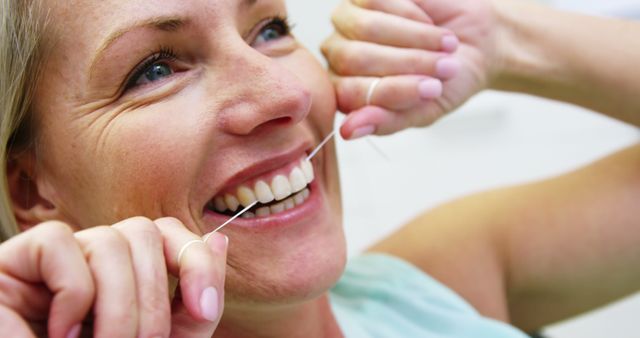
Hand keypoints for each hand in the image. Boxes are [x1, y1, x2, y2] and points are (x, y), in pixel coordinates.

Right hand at [0, 217, 227, 337]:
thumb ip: (194, 305)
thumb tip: (220, 242)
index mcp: (126, 270)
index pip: (167, 231)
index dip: (194, 260)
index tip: (204, 309)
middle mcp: (92, 255)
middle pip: (143, 232)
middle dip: (153, 299)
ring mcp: (54, 257)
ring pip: (108, 240)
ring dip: (118, 305)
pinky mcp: (14, 261)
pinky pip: (59, 243)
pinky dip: (74, 293)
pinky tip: (60, 333)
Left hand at [322, 0, 498, 138]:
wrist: (478, 44)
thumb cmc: (446, 82)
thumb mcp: (423, 110)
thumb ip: (386, 122)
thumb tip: (349, 132)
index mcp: (345, 92)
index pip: (349, 93)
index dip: (392, 91)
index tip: (432, 91)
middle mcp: (339, 56)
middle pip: (355, 58)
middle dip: (407, 63)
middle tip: (444, 67)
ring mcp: (348, 23)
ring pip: (365, 27)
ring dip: (414, 38)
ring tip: (445, 45)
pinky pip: (377, 1)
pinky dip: (412, 14)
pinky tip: (428, 21)